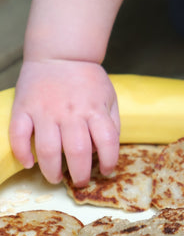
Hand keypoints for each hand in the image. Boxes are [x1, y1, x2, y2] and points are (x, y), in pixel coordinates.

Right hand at [9, 60, 119, 185]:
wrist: (60, 53)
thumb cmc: (87, 79)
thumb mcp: (109, 97)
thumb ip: (111, 123)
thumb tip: (105, 151)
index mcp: (94, 109)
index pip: (107, 142)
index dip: (109, 161)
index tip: (106, 171)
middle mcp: (71, 112)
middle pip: (77, 151)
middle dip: (80, 174)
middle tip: (80, 182)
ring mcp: (45, 111)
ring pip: (48, 149)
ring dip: (52, 170)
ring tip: (56, 178)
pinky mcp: (24, 108)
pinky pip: (19, 135)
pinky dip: (23, 153)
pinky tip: (29, 163)